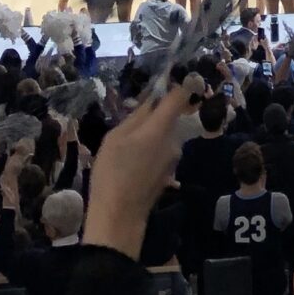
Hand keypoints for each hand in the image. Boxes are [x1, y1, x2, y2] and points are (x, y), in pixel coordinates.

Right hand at [84, 87, 195, 257]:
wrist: (120, 216)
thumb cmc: (112, 172)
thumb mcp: (115, 138)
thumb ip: (136, 116)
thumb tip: (151, 101)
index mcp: (162, 127)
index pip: (180, 96)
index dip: (179, 83)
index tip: (172, 78)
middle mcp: (175, 140)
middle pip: (171, 117)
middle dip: (155, 116)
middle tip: (130, 124)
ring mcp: (174, 159)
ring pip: (166, 136)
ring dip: (152, 136)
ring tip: (127, 149)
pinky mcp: (170, 174)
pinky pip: (162, 153)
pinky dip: (151, 152)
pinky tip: (133, 165)